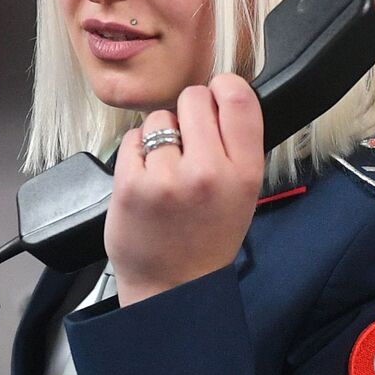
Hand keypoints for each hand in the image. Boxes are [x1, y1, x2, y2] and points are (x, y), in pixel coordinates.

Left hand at [107, 74, 264, 305]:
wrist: (173, 287)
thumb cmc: (207, 237)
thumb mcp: (243, 194)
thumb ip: (235, 146)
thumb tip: (219, 94)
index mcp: (244, 172)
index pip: (238, 98)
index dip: (224, 87)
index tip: (216, 94)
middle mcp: (208, 172)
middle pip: (194, 97)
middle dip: (188, 112)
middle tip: (188, 141)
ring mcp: (166, 178)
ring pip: (160, 118)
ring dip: (161, 136)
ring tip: (167, 170)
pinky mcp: (130, 184)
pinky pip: (133, 139)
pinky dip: (137, 153)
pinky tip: (146, 179)